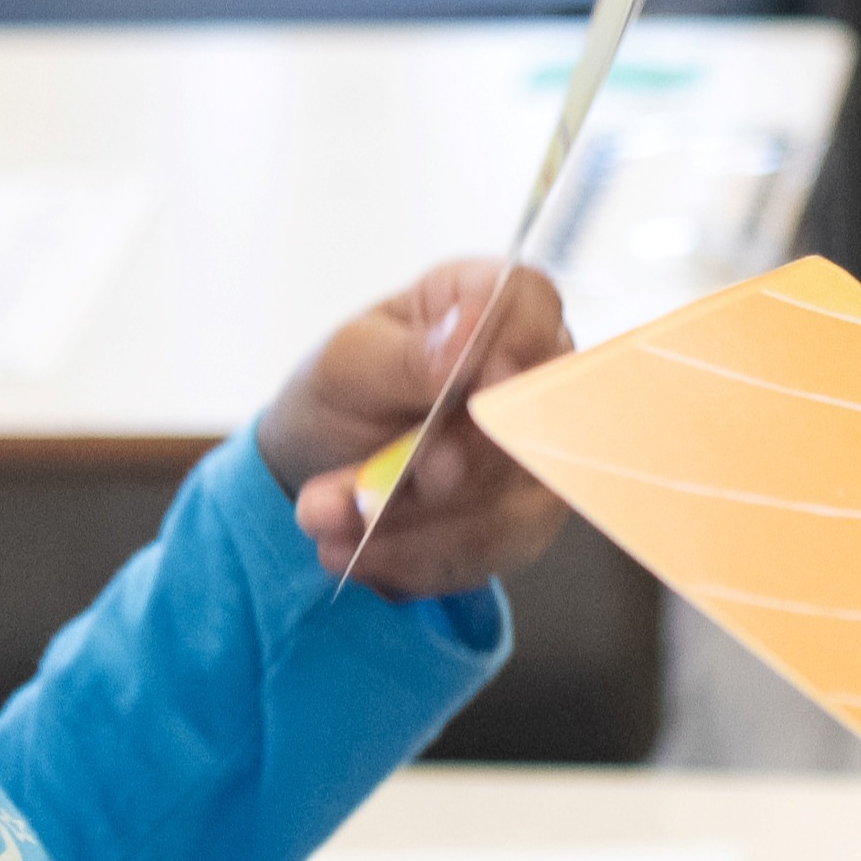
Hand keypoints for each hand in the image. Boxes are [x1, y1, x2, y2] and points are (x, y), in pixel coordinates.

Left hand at [265, 254, 572, 597]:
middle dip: (445, 468)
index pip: (531, 304)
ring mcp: (539, 449)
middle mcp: (531, 373)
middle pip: (529, 418)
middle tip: (364, 495)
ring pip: (510, 499)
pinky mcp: (526, 517)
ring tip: (328, 526)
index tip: (466, 389)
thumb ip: (404, 357)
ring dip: (415, 527)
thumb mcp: (347, 364)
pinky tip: (360, 555)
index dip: (513, 345)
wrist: (320, 462)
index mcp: (488, 300)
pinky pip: (492, 550)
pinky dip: (418, 560)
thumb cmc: (341, 389)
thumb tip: (462, 340)